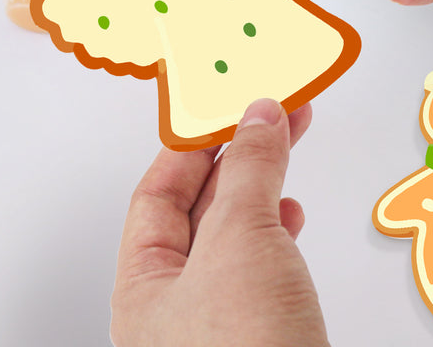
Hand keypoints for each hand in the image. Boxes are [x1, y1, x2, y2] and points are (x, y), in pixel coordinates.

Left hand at [110, 99, 329, 346]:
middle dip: (237, 157)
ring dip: (262, 187)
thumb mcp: (240, 237)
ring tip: (284, 144)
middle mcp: (173, 309)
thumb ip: (249, 170)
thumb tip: (258, 121)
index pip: (157, 196)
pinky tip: (290, 214)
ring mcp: (218, 324)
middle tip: (266, 116)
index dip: (191, 146)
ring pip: (234, 236)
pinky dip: (278, 230)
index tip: (222, 108)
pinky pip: (261, 264)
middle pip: (200, 210)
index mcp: (142, 290)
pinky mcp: (260, 333)